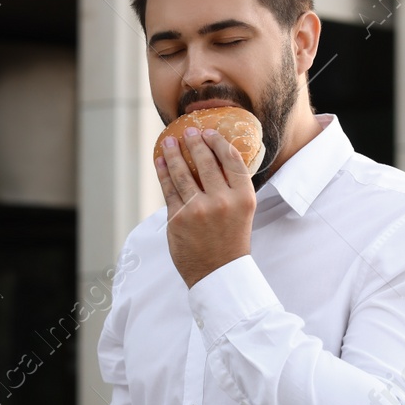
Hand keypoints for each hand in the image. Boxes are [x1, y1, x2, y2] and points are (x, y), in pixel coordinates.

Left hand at [154, 125, 254, 287]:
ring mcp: (199, 209)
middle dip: (194, 142)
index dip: (218, 142)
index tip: (209, 132)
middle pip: (205, 162)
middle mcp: (223, 201)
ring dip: (173, 153)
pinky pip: (168, 189)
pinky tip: (159, 162)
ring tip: (167, 142)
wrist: (218, 273)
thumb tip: (216, 159)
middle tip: (187, 131)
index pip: (231, 160)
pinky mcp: (178, 218)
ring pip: (182, 173)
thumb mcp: (242, 213)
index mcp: (244, 198)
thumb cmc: (230, 241)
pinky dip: (163, 173)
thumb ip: (232, 188)